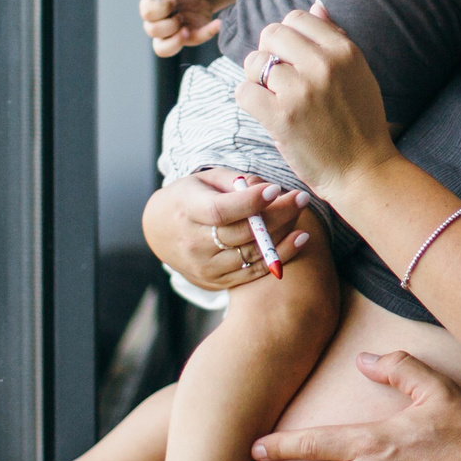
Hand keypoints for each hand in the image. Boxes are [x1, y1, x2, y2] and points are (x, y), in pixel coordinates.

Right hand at [141, 0, 223, 56]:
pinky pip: (191, 44)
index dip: (161, 8)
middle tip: (180, 14)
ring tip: (187, 29)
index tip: (173, 0)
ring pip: (162, 49)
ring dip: (176, 40)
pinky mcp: (186, 40)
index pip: (147, 13)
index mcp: (150, 4)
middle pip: (152, 31)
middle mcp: (155, 22)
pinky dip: (205, 35)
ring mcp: (169, 34)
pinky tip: (217, 23)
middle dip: (169, 23)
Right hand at [142, 170, 311, 290]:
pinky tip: (300, 239)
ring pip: (251, 253)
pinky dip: (280, 256)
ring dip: (282, 234)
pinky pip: (253, 271)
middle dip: (277, 214)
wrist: (159, 230)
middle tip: (301, 198)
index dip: (250, 202)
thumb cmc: (189, 198)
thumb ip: (234, 181)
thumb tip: (265, 188)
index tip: (276, 189)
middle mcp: (194, 242)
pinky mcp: (215, 281)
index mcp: (187, 211)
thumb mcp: (204, 180)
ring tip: (300, 213)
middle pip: (242, 232)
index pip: (220, 211)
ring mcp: (204, 266)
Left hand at [235, 3, 395, 198]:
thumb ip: (335, 37)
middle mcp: (323, 64)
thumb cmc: (360, 122)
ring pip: (254, 62)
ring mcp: (301, 90)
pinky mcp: (281, 117)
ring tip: (273, 97)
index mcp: (344, 50)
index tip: (291, 59)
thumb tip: (316, 5)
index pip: (297, 18)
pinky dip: (248, 100)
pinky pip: (244, 92)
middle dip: (268, 53)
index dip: (287, 37)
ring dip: (256, 79)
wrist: (364, 170)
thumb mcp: (358, 72)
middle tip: (277, 79)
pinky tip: (265, 111)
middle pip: (271, 34)